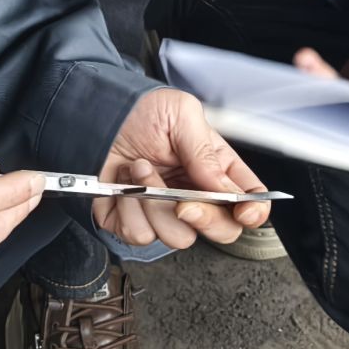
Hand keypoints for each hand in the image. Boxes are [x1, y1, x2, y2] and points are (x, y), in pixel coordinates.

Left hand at [92, 88, 272, 249]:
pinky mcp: (134, 222)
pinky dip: (129, 210)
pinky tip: (124, 185)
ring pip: (179, 238)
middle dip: (205, 219)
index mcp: (216, 169)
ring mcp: (165, 212)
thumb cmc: (140, 110)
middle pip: (222, 231)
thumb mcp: (180, 114)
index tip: (244, 210)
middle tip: (185, 201)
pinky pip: (140, 235)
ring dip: (156, 205)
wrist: (95, 114)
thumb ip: (206, 153)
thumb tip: (226, 189)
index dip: (253, 211)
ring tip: (141, 170)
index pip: (249, 200)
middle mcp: (194, 195)